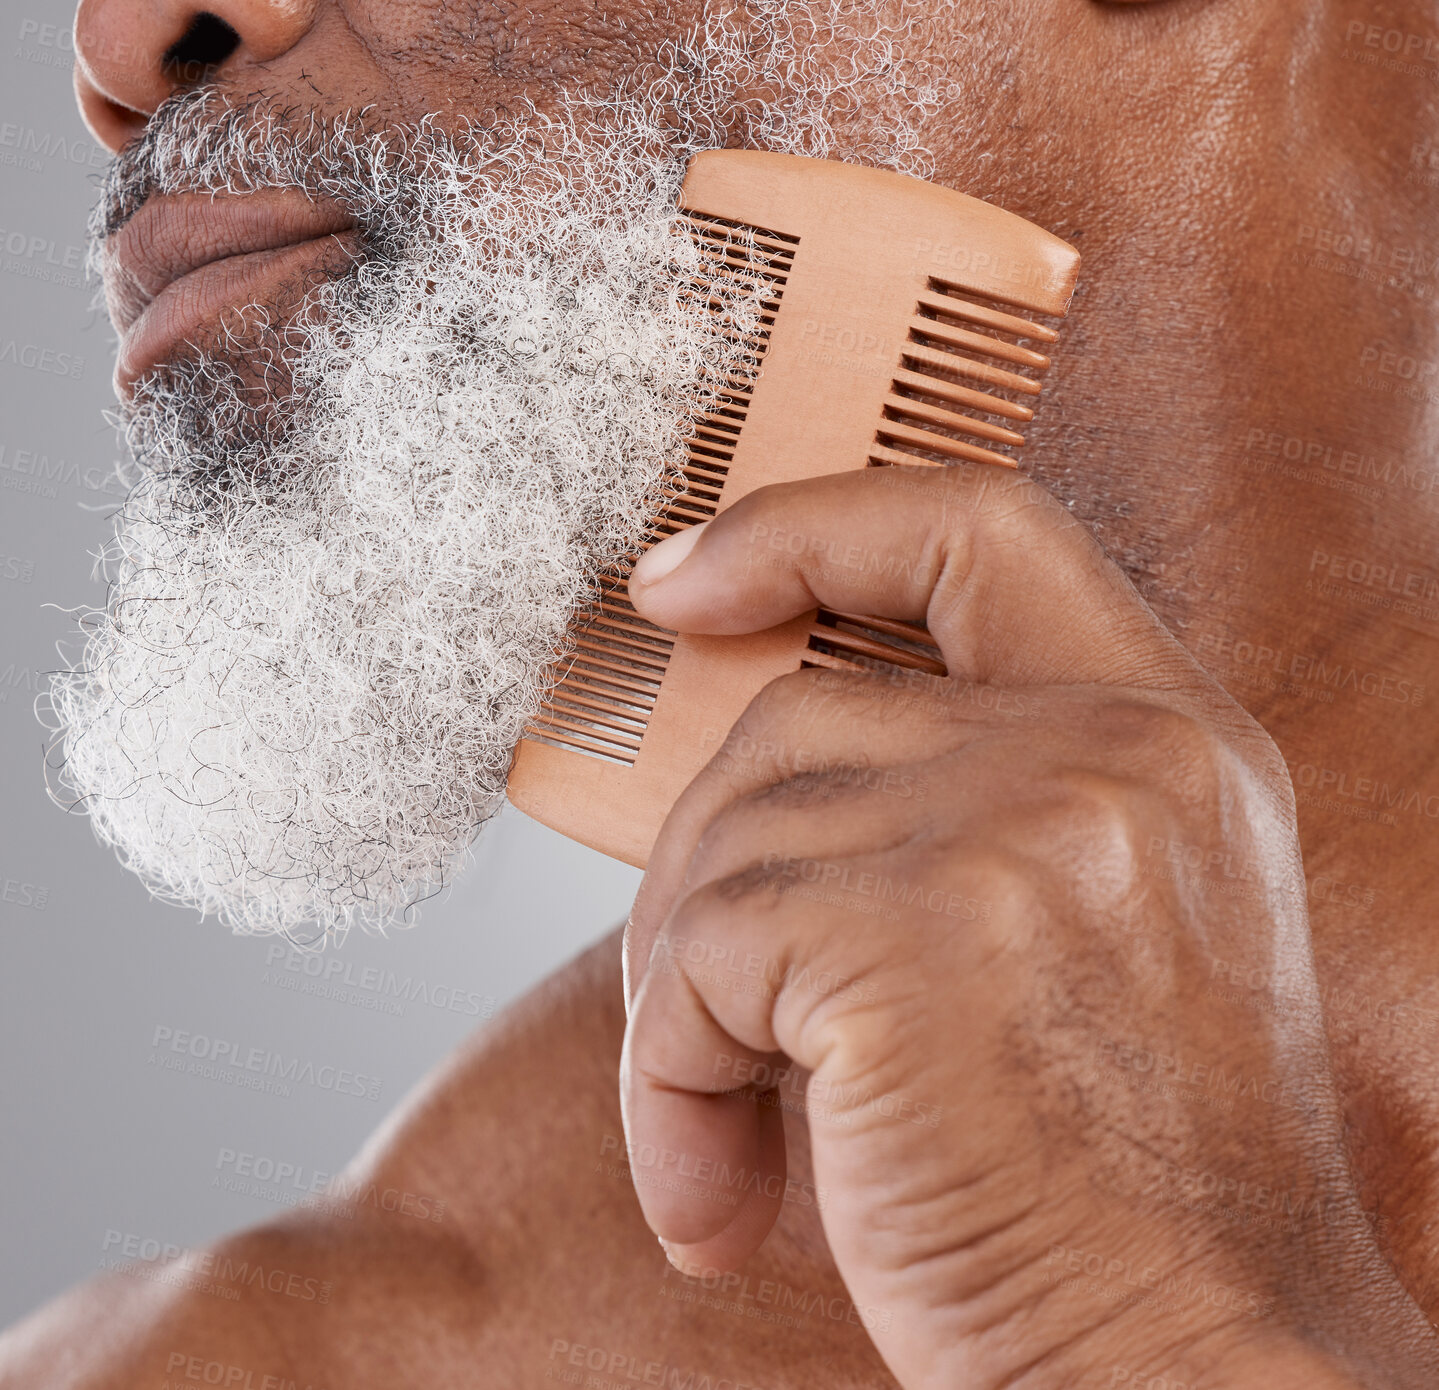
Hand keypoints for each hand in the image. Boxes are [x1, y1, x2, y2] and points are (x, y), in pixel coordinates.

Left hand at [618, 465, 1437, 1388]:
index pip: (976, 530)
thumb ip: (963, 808)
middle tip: (697, 1020)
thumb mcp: (1093, 937)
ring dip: (682, 997)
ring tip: (720, 1136)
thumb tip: (746, 772)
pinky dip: (669, 1076)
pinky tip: (714, 1195)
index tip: (683, 576)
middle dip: (708, 866)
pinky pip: (699, 957)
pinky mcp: (910, 937)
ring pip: (731, 840)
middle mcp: (1110, 755)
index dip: (812, 527)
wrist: (1200, 1367)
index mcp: (1167, 736)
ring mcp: (1018, 830)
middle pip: (796, 719)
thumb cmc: (1124, 1179)